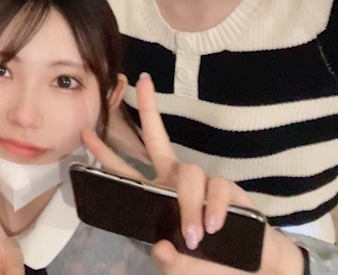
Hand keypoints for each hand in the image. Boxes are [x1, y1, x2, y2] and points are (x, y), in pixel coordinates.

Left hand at [83, 74, 303, 274]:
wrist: (252, 269)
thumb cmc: (210, 264)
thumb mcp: (182, 268)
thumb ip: (169, 262)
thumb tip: (160, 249)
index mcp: (156, 196)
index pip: (127, 170)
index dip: (106, 154)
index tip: (85, 132)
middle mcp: (175, 183)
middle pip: (158, 140)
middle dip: (149, 110)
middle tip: (141, 82)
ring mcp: (202, 184)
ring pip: (189, 173)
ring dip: (189, 205)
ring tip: (196, 237)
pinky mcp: (229, 190)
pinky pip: (218, 188)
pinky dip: (215, 208)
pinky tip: (214, 227)